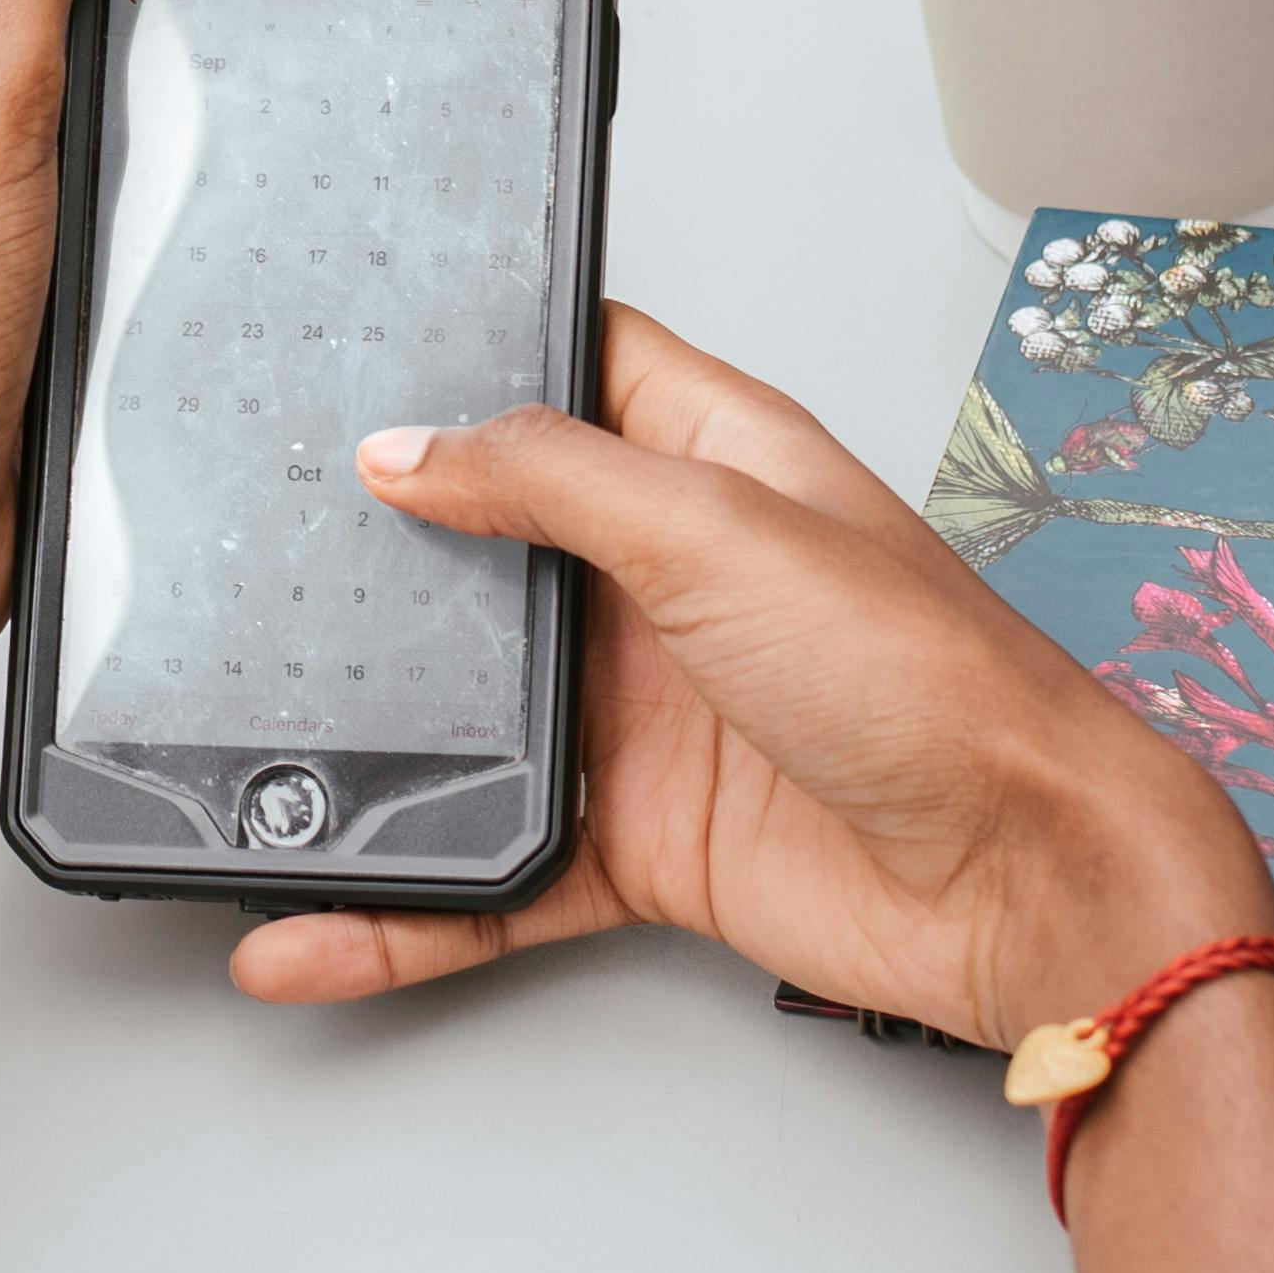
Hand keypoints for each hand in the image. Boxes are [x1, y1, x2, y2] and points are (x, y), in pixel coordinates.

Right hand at [228, 305, 1272, 1055]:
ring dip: (374, 744)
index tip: (359, 348)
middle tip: (252, 541)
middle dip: (386, 555)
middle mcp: (670, 581)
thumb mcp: (719, 528)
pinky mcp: (641, 842)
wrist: (1024, 882)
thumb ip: (547, 479)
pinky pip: (492, 872)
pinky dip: (402, 908)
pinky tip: (314, 924)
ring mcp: (650, 716)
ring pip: (475, 721)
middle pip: (494, 548)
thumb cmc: (934, 681)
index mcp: (710, 464)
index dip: (480, 353)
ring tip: (249, 746)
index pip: (576, 371)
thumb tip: (407, 450)